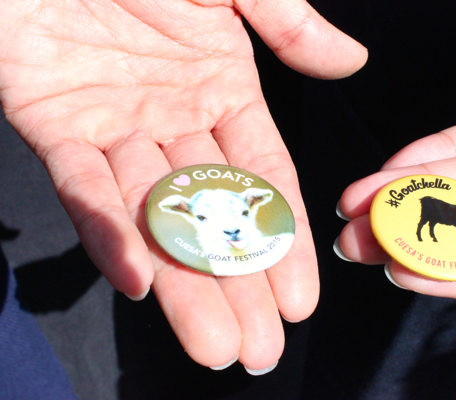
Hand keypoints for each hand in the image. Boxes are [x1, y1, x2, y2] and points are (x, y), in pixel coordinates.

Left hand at [0, 0, 366, 370]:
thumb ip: (289, 24)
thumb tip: (352, 63)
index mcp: (223, 87)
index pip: (264, 178)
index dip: (282, 239)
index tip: (301, 297)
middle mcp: (175, 117)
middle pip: (214, 216)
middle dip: (238, 285)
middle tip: (260, 349)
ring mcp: (116, 127)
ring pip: (156, 218)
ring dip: (181, 284)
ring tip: (213, 345)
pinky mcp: (54, 126)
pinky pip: (84, 190)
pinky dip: (108, 233)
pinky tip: (138, 283)